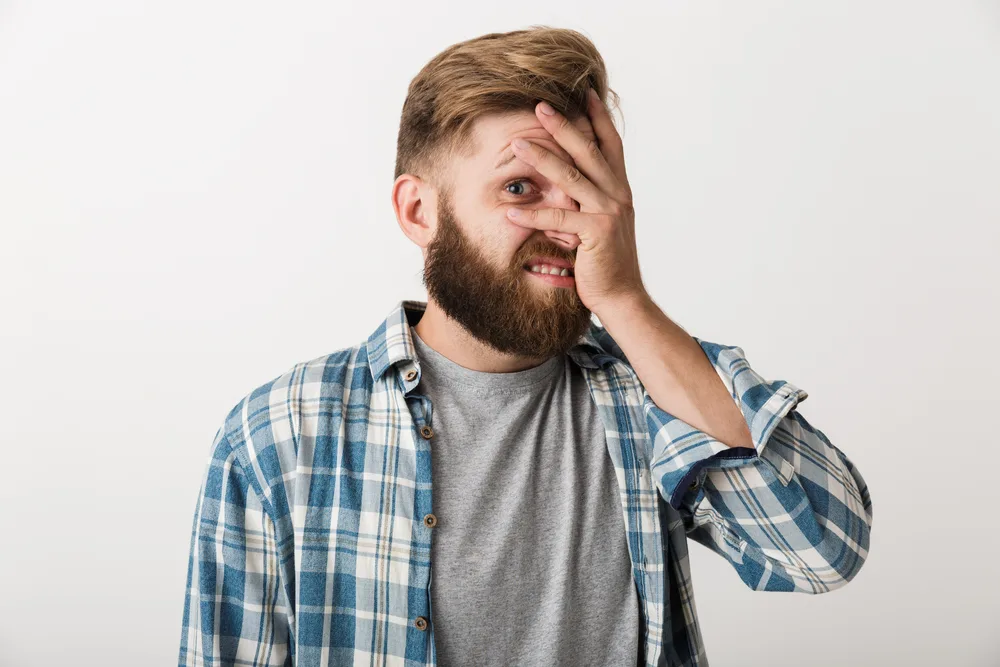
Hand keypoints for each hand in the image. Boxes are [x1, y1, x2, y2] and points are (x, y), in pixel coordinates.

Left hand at [505, 87, 647, 318]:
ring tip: (518, 143)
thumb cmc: (605, 263)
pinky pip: (559, 219)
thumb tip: (565, 185)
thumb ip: (587, 201)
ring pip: (572, 177)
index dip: (598, 117)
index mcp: (619, 189)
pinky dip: (534, 216)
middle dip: (564, 126)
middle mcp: (617, 195)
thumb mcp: (598, 224)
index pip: (610, 144)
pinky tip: (511, 212)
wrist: (622, 296)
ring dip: (542, 158)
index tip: (584, 92)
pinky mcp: (597, 234)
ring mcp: (609, 212)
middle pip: (589, 151)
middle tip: (540, 105)